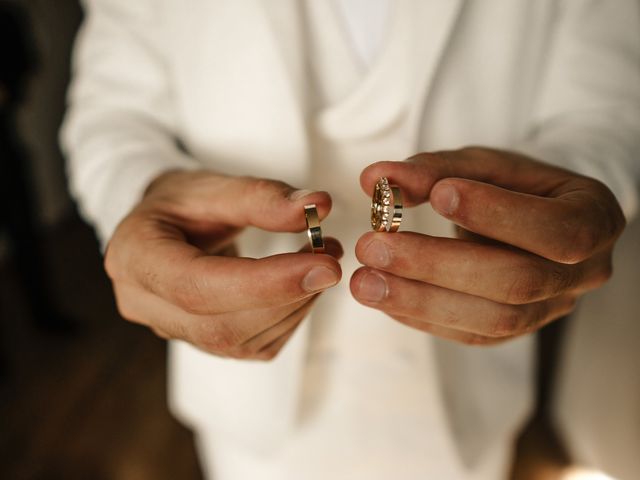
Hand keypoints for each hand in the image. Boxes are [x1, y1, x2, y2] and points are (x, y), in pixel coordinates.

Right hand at [105, 170, 341, 359]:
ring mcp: (172, 330)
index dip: (264, 284)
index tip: (322, 266)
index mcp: (136, 257)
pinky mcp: (202, 342)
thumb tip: (318, 205)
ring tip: (321, 263)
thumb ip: (262, 196)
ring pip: (241, 342)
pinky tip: (301, 287)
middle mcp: (144, 304)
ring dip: (295, 307)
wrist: (164, 225)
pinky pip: (252, 347)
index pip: (197, 287)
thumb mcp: (213, 185)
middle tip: (331, 258)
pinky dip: (288, 319)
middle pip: (222, 324)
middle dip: (287, 296)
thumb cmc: (182, 203)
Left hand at [351, 147, 624, 344]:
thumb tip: (375, 178)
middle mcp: (582, 274)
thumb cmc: (511, 186)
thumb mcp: (482, 165)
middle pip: (515, 282)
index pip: (554, 229)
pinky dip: (423, 317)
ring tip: (363, 282)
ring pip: (491, 320)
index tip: (438, 196)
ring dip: (420, 301)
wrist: (529, 218)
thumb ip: (434, 169)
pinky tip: (383, 298)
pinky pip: (471, 335)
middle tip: (373, 247)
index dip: (496, 215)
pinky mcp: (515, 331)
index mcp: (592, 220)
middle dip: (438, 266)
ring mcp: (550, 310)